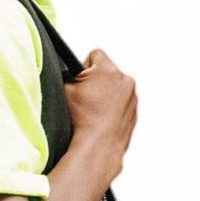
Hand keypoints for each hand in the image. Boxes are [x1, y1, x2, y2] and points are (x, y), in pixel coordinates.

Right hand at [63, 49, 137, 175]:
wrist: (98, 145)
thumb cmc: (82, 119)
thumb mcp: (66, 89)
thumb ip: (69, 75)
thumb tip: (70, 72)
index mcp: (109, 70)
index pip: (95, 55)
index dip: (84, 66)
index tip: (80, 79)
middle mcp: (125, 80)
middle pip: (107, 72)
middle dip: (96, 81)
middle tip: (85, 97)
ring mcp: (132, 97)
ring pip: (115, 89)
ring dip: (105, 95)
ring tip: (93, 111)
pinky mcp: (134, 113)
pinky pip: (121, 104)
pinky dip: (112, 109)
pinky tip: (101, 119)